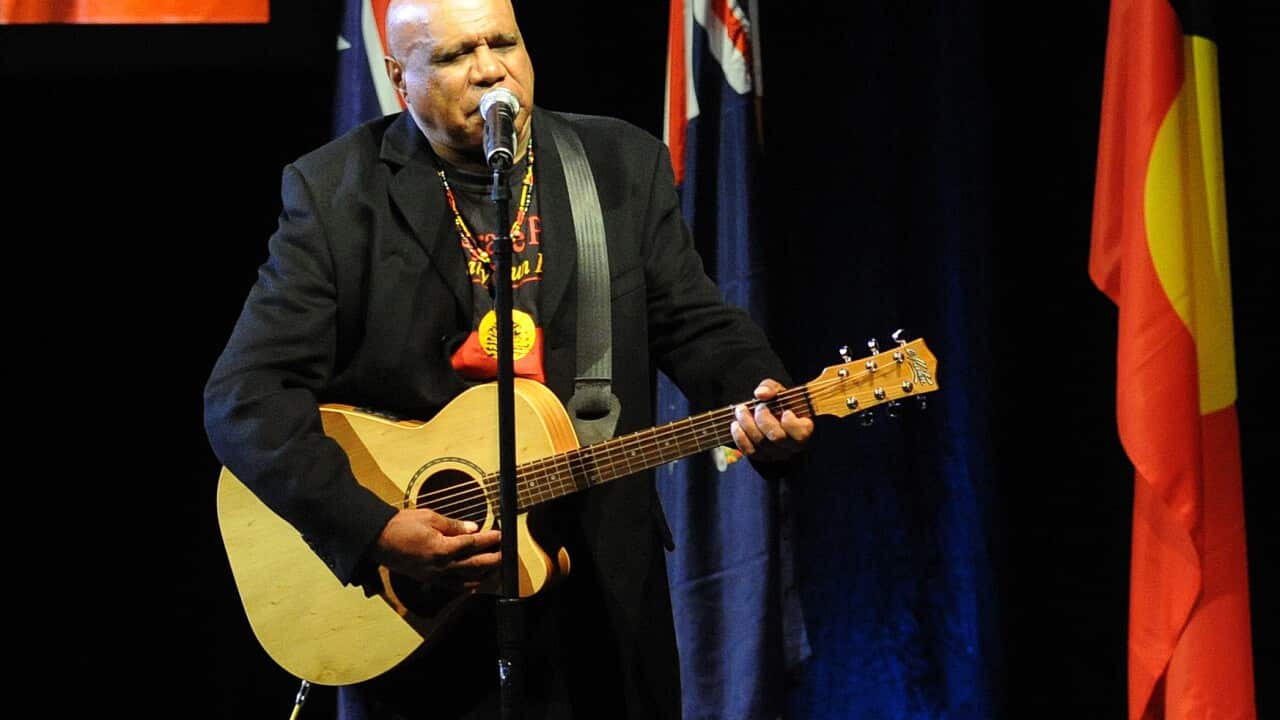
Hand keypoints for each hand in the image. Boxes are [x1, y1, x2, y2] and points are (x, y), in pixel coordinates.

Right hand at [369, 507, 501, 590]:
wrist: (378, 540)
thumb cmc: (401, 526)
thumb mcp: (430, 517)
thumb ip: (454, 525)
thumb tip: (473, 528)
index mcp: (442, 548)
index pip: (473, 544)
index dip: (489, 540)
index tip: (499, 535)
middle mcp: (441, 566)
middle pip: (475, 566)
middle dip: (493, 560)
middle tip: (503, 553)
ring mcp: (435, 576)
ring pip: (466, 581)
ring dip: (483, 576)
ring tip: (494, 569)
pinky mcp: (429, 580)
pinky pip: (453, 586)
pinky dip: (467, 585)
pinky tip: (474, 581)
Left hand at [731, 379, 813, 462]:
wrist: (769, 416)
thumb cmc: (779, 404)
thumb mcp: (778, 392)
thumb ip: (772, 388)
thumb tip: (761, 393)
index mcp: (803, 429)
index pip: (801, 433)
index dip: (790, 423)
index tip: (784, 410)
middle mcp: (792, 445)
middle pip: (777, 437)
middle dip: (763, 419)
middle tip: (758, 406)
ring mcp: (776, 454)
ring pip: (761, 444)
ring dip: (747, 424)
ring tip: (741, 410)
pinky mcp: (762, 457)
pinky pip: (749, 451)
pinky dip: (740, 437)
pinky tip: (735, 424)